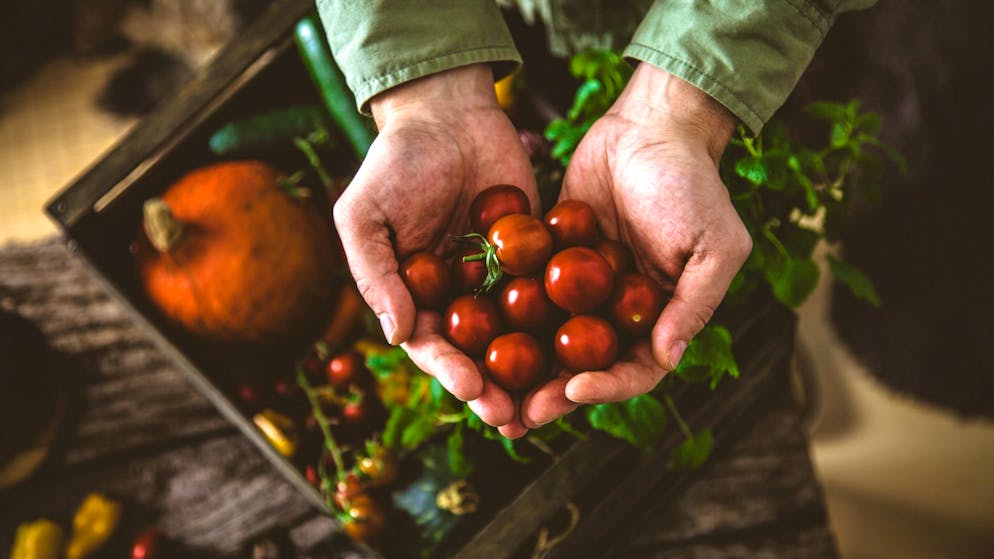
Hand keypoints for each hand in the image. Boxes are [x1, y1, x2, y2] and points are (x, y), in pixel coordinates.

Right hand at [333, 64, 537, 427]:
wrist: (447, 114)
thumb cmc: (394, 163)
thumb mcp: (365, 215)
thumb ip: (375, 274)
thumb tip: (396, 334)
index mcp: (415, 297)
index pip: (432, 346)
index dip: (451, 371)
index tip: (472, 390)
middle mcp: (459, 298)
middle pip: (479, 353)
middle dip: (496, 388)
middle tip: (517, 416)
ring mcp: (499, 279)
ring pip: (519, 334)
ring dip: (534, 371)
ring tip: (554, 400)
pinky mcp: (535, 256)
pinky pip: (551, 290)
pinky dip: (567, 318)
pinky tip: (588, 343)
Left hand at [509, 64, 751, 435]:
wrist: (650, 126)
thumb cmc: (692, 184)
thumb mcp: (713, 245)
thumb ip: (693, 303)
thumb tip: (668, 358)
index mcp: (660, 318)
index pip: (635, 370)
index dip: (607, 388)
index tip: (573, 390)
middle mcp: (619, 312)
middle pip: (585, 367)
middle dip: (552, 393)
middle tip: (518, 415)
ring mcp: (582, 289)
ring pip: (550, 340)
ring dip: (523, 368)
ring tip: (489, 389)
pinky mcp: (550, 260)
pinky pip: (527, 294)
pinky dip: (503, 316)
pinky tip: (473, 332)